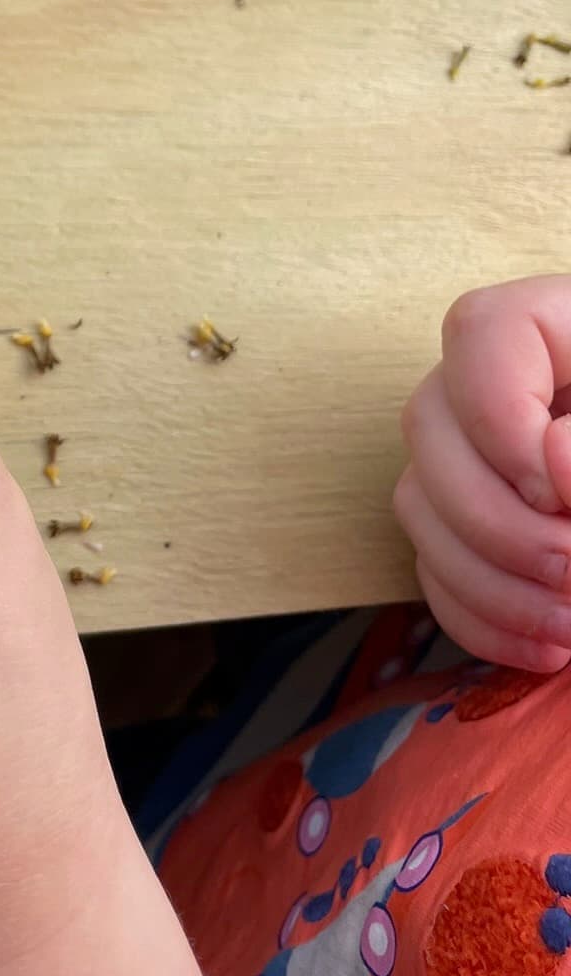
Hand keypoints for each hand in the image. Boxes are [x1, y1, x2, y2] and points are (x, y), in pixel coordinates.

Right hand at [394, 277, 570, 671]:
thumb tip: (553, 463)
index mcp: (560, 324)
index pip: (481, 332)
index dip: (498, 415)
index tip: (561, 490)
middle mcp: (498, 379)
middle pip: (430, 423)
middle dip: (497, 520)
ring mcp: (475, 452)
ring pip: (420, 502)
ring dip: (490, 580)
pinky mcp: (473, 524)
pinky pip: (433, 566)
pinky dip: (482, 618)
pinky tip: (551, 651)